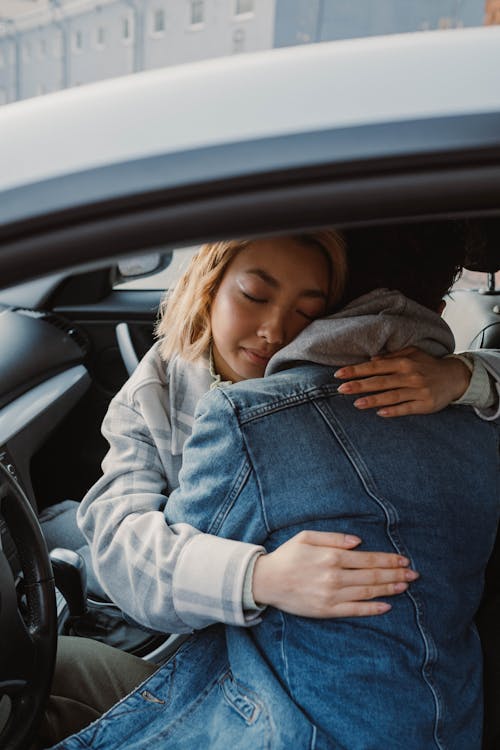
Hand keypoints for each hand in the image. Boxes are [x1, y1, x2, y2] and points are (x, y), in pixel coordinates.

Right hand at [252, 530, 418, 617]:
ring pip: (368, 592)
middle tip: (414, 574)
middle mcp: (335, 576)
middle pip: (373, 575)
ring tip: (405, 586)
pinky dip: (372, 609)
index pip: (368, 558)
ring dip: (389, 589)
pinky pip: (355, 610)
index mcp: (331, 556)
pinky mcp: (326, 610)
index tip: (403, 559)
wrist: (266, 581)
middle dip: (396, 574)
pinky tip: (386, 606)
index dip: (388, 559)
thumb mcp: (306, 537)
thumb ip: (333, 537)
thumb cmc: (286, 556)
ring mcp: (332, 595)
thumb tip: (358, 542)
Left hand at [334, 347, 470, 416]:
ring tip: (356, 403)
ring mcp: (417, 391)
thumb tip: (371, 360)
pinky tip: (380, 413)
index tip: (339, 374)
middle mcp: (409, 375)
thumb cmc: (428, 365)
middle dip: (359, 385)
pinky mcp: (425, 404)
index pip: (375, 366)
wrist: (455, 377)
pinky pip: (406, 408)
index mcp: (403, 362)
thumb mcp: (412, 354)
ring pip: (391, 396)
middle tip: (340, 389)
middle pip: (380, 381)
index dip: (356, 370)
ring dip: (373, 400)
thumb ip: (391, 357)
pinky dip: (394, 411)